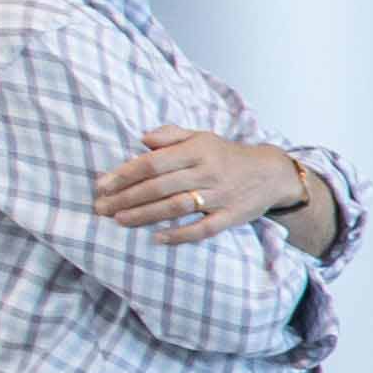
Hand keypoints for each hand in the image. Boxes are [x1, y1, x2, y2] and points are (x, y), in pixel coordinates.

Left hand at [97, 128, 307, 244]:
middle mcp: (207, 172)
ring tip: (119, 221)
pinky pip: (203, 228)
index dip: (125, 174)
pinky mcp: (231, 216)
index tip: (102, 185)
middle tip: (101, 208)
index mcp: (197, 150)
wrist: (271, 173)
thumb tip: (141, 140)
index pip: (154, 162)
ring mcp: (220, 196)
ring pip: (176, 207)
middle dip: (127, 198)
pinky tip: (157, 238)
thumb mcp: (201, 136)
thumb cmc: (227, 155)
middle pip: (160, 186)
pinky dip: (180, 234)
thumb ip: (170, 135)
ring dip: (145, 215)